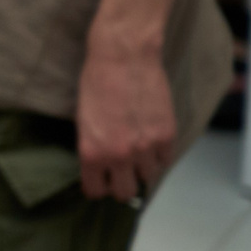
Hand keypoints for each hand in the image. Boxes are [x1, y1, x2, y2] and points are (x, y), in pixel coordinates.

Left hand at [76, 37, 176, 203]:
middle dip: (120, 184)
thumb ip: (92, 148)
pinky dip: (159, 156)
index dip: (97, 187)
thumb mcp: (82, 121)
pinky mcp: (167, 135)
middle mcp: (119, 156)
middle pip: (125, 192)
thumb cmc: (95, 83)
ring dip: (141, 168)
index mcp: (92, 153)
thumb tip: (99, 166)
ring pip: (148, 177)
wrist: (123, 58)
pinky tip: (150, 143)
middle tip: (119, 173)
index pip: (96, 191)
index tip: (99, 181)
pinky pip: (166, 160)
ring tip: (136, 153)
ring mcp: (146, 147)